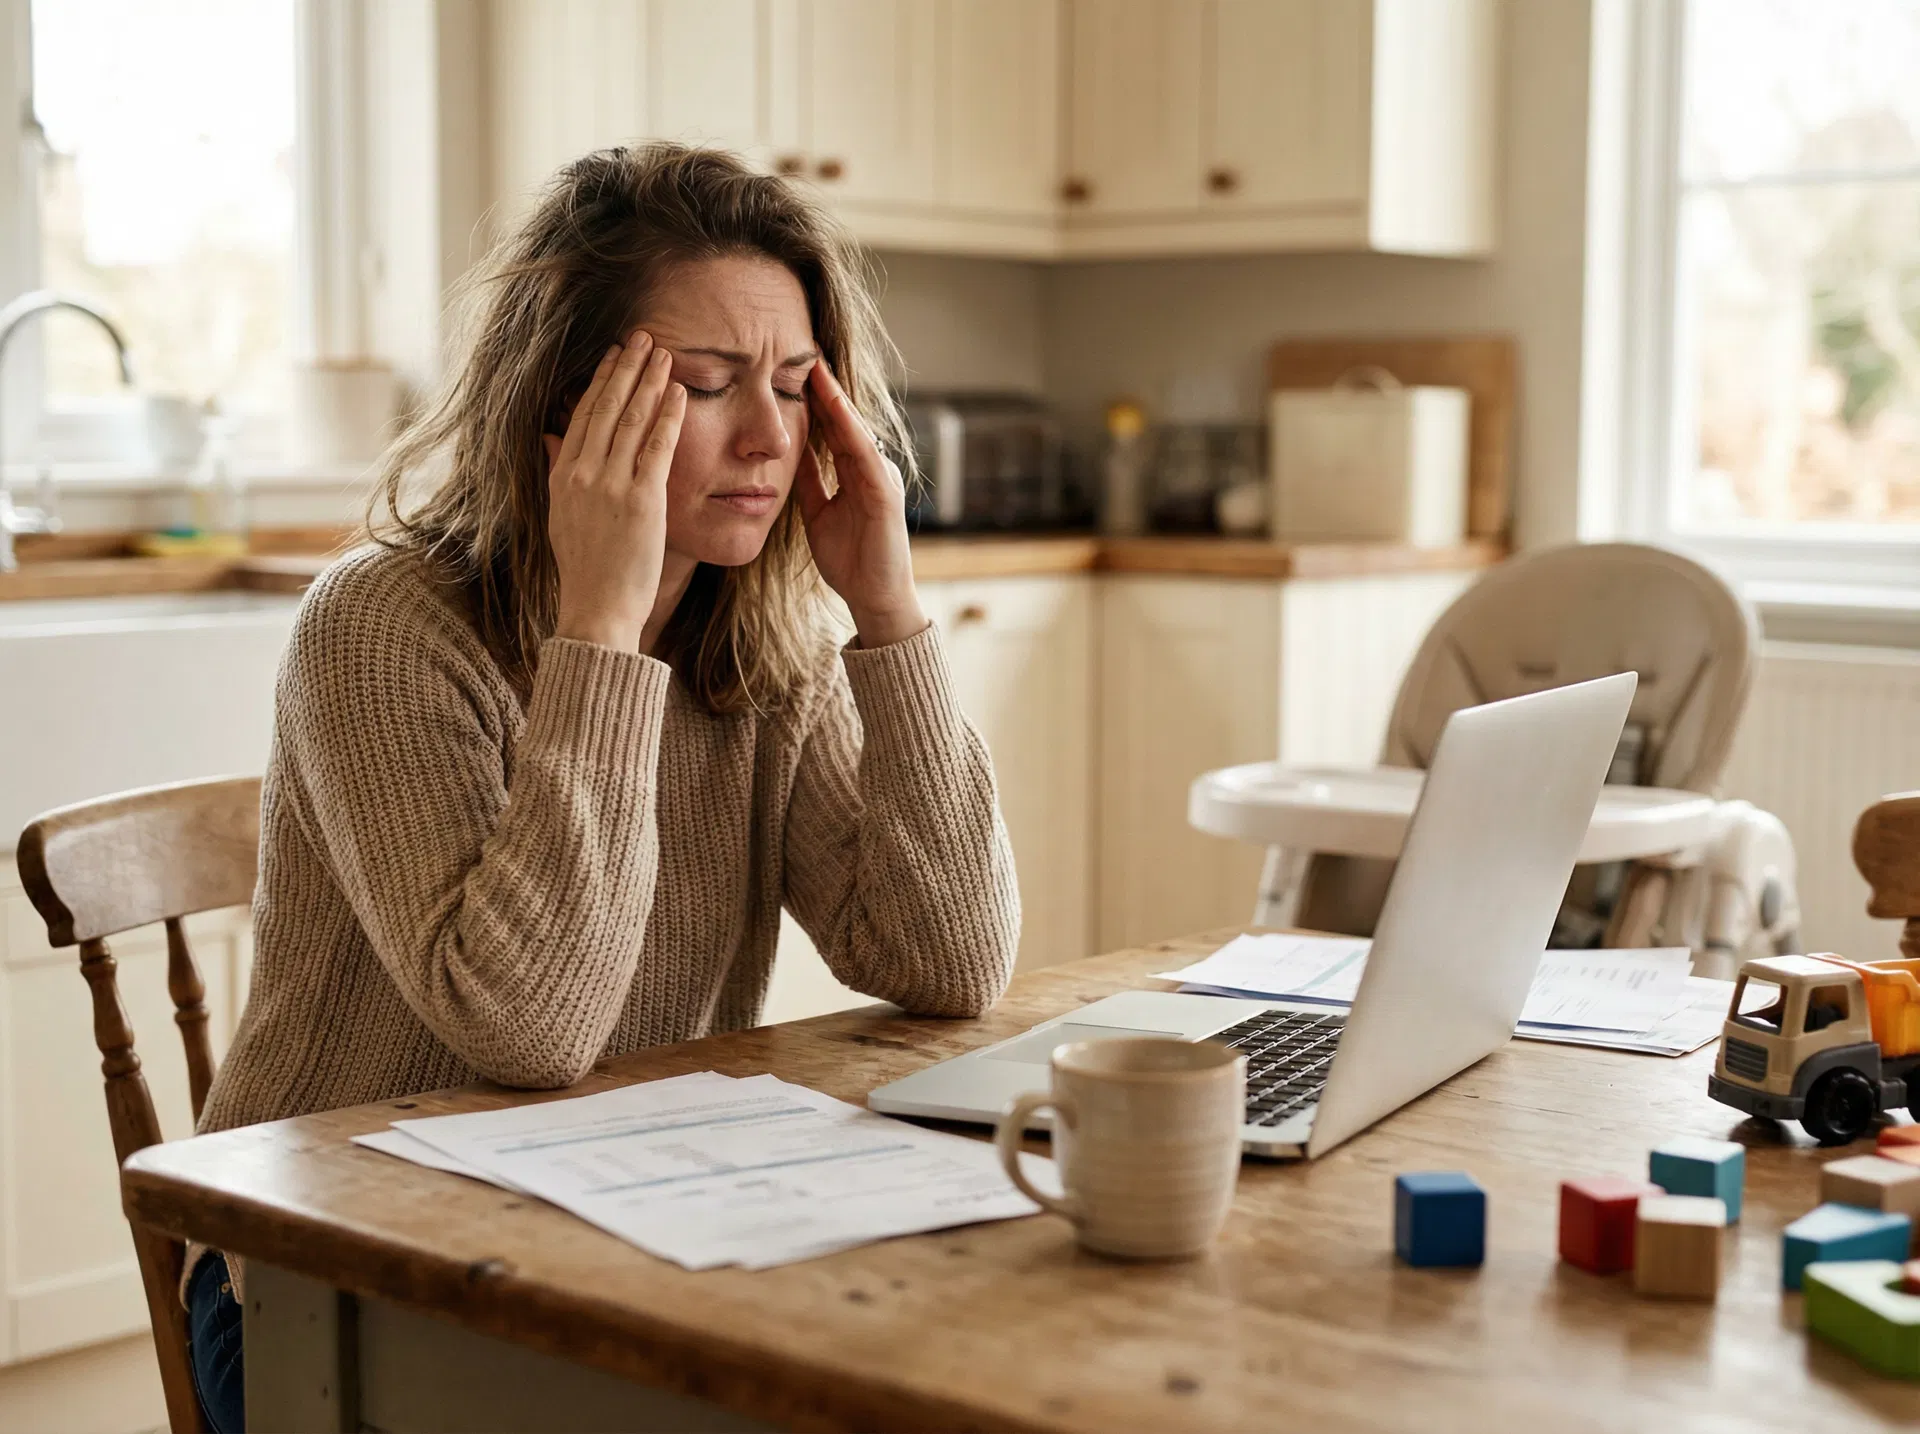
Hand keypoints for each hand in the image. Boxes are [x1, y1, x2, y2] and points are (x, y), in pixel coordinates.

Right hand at [542, 331, 686, 651]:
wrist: (597, 610)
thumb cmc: (586, 571)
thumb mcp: (561, 517)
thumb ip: (558, 471)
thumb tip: (550, 435)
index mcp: (562, 477)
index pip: (582, 416)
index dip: (600, 381)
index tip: (614, 355)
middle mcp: (582, 475)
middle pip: (604, 408)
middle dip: (625, 368)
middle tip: (642, 336)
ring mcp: (610, 486)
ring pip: (630, 420)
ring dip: (648, 381)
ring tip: (663, 352)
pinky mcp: (641, 500)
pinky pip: (656, 447)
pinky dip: (667, 415)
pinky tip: (678, 391)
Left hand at [794, 362, 926, 647]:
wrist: (875, 599)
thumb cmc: (850, 561)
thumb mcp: (818, 514)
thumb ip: (810, 482)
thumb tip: (789, 452)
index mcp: (857, 473)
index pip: (832, 427)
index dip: (814, 399)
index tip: (792, 369)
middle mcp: (872, 468)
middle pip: (844, 420)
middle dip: (824, 387)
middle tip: (803, 350)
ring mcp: (882, 479)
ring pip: (855, 430)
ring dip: (836, 399)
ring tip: (816, 367)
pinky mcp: (884, 495)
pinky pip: (865, 456)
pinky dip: (850, 430)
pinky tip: (835, 409)